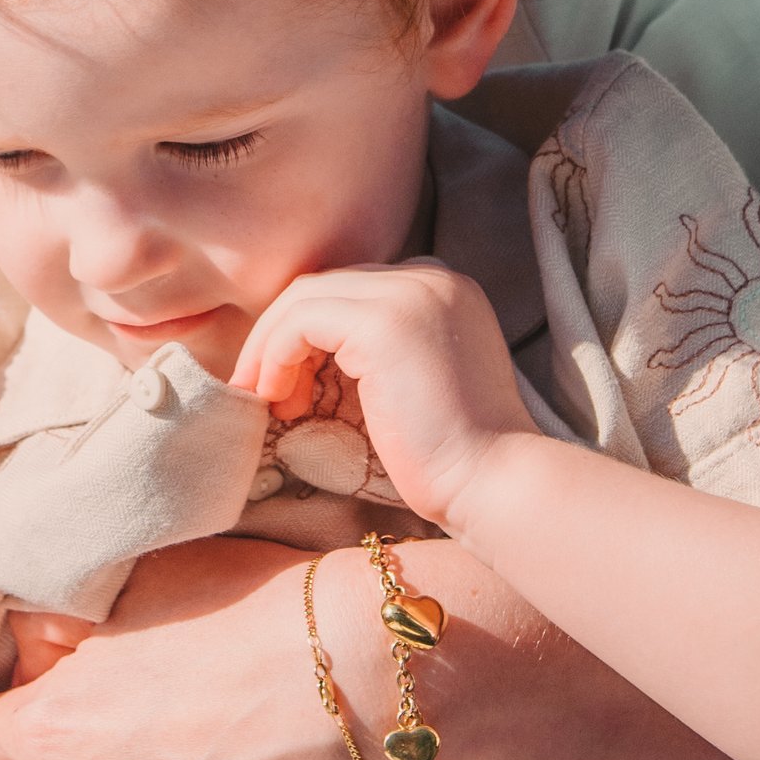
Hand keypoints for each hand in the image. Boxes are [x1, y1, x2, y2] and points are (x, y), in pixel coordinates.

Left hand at [234, 262, 527, 533]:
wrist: (495, 483)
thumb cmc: (455, 457)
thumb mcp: (414, 384)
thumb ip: (377, 354)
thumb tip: (306, 358)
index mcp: (445, 288)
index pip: (354, 290)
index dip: (310, 332)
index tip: (289, 384)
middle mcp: (432, 276)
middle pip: (327, 286)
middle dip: (282, 335)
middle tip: (263, 391)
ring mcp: (410, 292)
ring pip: (306, 297)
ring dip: (271, 347)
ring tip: (268, 400)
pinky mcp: (384, 323)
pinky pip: (301, 321)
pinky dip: (276, 356)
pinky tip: (280, 401)